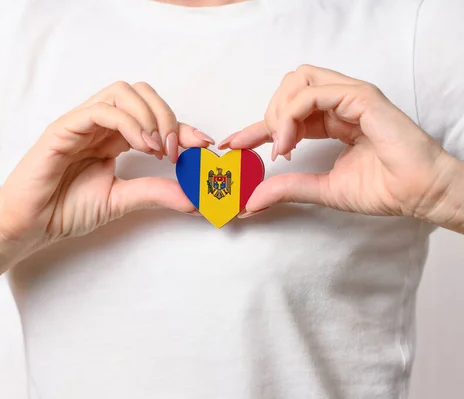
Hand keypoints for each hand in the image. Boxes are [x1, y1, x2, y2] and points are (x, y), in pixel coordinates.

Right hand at [0, 81, 212, 256]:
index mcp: (114, 138)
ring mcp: (81, 123)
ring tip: (160, 149)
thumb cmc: (66, 209)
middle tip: (179, 150)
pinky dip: (128, 122)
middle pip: (142, 94)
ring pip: (122, 93)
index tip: (204, 146)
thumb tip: (195, 198)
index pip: (154, 118)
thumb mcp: (121, 200)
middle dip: (168, 116)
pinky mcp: (64, 128)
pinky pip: (100, 110)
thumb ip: (155, 193)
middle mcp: (100, 125)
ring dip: (150, 115)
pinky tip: (142, 146)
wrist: (30, 225)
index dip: (183, 127)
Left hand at [220, 65, 462, 225]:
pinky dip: (293, 114)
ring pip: (298, 80)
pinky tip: (290, 142)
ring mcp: (350, 96)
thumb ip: (286, 189)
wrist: (418, 193)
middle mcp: (339, 103)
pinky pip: (314, 91)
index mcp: (331, 120)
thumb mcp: (322, 189)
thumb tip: (249, 201)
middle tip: (271, 148)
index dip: (255, 128)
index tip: (232, 144)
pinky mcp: (361, 97)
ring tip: (281, 146)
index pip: (285, 115)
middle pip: (288, 86)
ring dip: (280, 111)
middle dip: (269, 114)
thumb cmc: (382, 189)